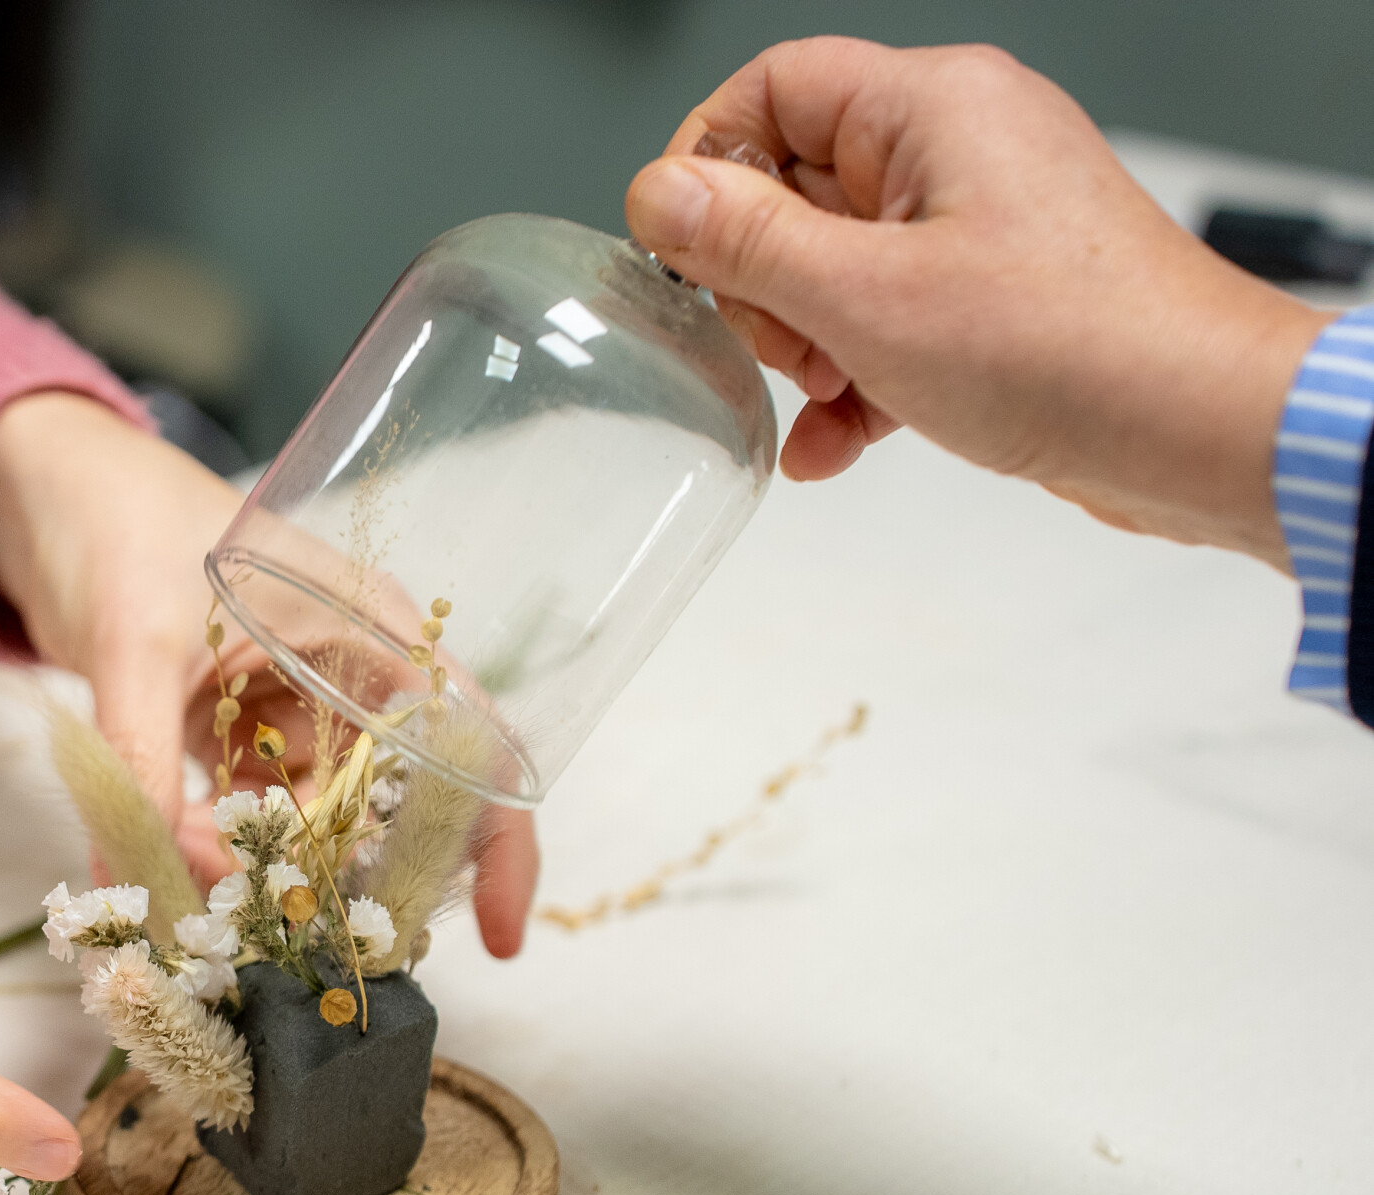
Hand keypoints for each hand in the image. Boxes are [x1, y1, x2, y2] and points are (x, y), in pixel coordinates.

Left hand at [0, 390, 538, 956]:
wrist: (38, 490)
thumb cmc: (114, 523)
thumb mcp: (133, 646)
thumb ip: (138, 766)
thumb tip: (136, 886)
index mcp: (368, 627)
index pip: (471, 742)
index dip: (498, 843)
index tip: (496, 940)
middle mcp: (347, 674)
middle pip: (393, 804)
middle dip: (350, 878)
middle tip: (291, 936)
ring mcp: (288, 709)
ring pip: (311, 824)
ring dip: (265, 873)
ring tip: (199, 902)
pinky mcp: (230, 733)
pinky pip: (244, 816)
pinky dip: (214, 853)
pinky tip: (170, 875)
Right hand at [624, 38, 1327, 565]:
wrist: (1201, 429)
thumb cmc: (1071, 348)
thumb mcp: (864, 297)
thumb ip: (746, 243)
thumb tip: (659, 196)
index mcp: (932, 107)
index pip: (772, 87)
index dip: (708, 161)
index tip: (681, 249)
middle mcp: (960, 146)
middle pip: (795, 183)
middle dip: (764, 279)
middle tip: (777, 341)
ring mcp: (981, 221)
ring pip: (835, 263)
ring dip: (806, 341)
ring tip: (827, 393)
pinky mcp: (997, 295)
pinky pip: (888, 318)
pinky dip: (856, 377)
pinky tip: (837, 442)